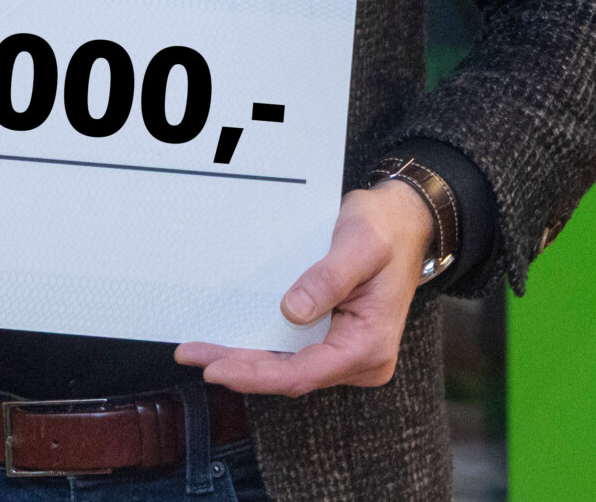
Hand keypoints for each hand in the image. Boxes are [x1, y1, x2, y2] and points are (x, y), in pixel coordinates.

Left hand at [175, 181, 432, 395]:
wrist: (402, 221)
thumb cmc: (384, 228)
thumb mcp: (360, 244)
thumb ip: (328, 278)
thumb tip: (293, 311)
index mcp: (369, 344)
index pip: (304, 372)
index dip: (257, 374)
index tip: (217, 368)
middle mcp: (360, 359)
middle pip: (290, 375)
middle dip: (240, 369)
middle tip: (193, 356)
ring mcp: (348, 353)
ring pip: (289, 368)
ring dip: (245, 362)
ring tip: (200, 352)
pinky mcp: (336, 341)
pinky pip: (294, 354)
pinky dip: (262, 351)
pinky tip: (231, 345)